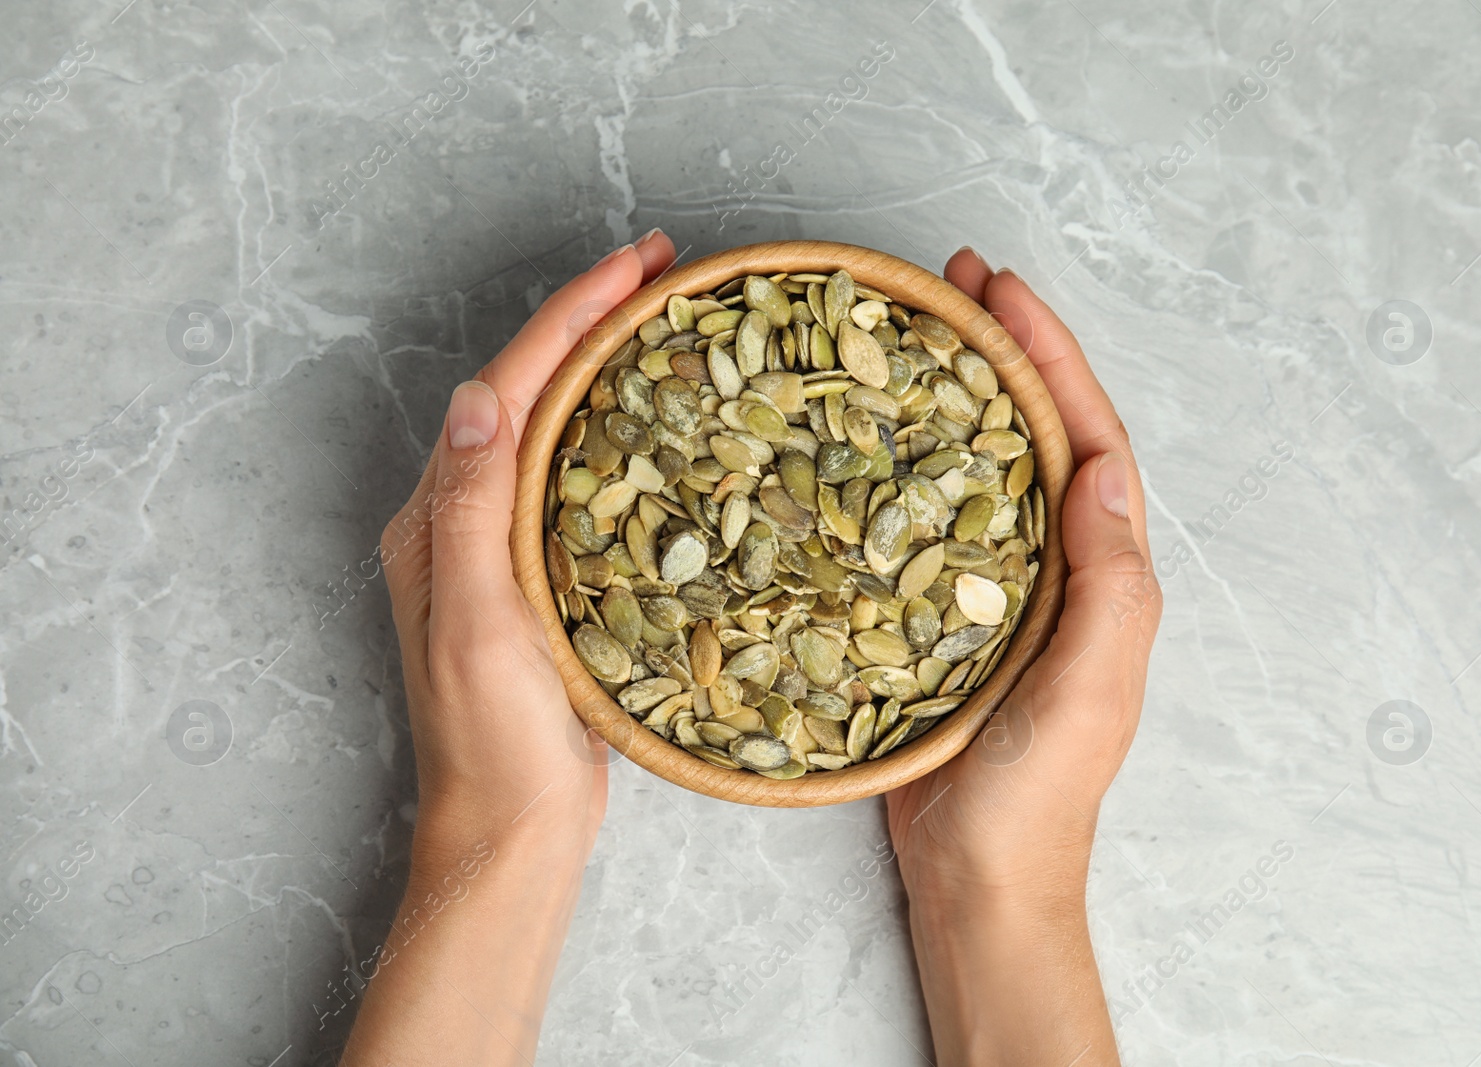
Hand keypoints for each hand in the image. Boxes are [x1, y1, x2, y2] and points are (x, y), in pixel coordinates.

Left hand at [378, 229, 678, 861]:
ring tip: (668, 321)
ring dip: (608, 367)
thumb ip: (470, 511)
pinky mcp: (548, 579)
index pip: (508, 390)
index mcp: (440, 518)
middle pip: (532, 393)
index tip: (636, 266)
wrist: (511, 830)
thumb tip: (477, 395)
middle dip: (592, 321)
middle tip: (663, 269)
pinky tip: (664, 424)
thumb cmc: (491, 742)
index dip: (571, 319)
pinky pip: (583, 481)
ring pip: (561, 430)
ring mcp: (506, 548)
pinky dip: (622, 434)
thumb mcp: (477, 623)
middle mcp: (465, 520)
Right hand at [884, 248, 1159, 1066]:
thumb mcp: (1093, 686)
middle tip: (950, 278)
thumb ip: (1110, 583)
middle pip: (1032, 428)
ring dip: (952, 389)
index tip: (999, 289)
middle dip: (1002, 345)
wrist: (982, 877)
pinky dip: (900, 462)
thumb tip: (1101, 465)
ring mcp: (990, 582)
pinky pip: (922, 516)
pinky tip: (859, 436)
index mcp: (1102, 568)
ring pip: (974, 462)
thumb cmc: (1040, 794)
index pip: (1083, 434)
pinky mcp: (933, 610)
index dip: (1049, 353)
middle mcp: (1051, 560)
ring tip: (907, 328)